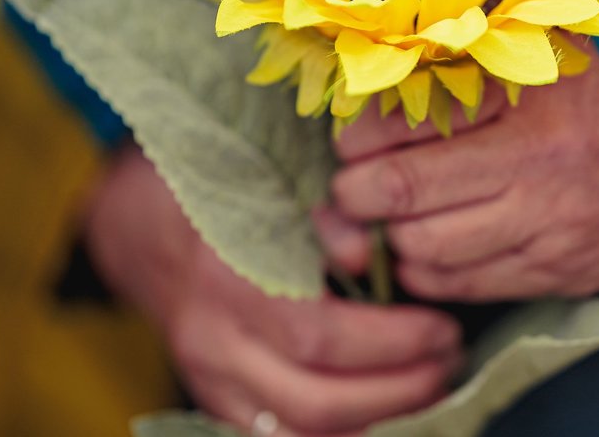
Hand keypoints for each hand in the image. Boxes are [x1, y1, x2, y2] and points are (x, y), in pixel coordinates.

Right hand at [85, 144, 462, 436]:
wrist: (150, 231)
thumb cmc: (233, 198)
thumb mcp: (278, 186)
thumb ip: (328, 218)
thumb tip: (368, 253)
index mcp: (230, 277)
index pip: (318, 336)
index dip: (392, 342)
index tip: (443, 327)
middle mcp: (213, 339)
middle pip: (315, 401)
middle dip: (399, 391)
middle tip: (448, 361)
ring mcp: (210, 379)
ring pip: (300, 433)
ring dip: (378, 417)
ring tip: (430, 384)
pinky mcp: (215, 402)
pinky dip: (341, 430)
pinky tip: (384, 405)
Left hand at [326, 40, 598, 301]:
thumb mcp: (556, 47)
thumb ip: (482, 39)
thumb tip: (394, 43)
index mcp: (532, 95)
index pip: (406, 122)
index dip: (360, 137)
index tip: (356, 139)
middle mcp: (537, 166)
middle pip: (400, 194)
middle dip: (357, 193)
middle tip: (356, 182)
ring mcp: (546, 228)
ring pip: (423, 248)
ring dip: (393, 235)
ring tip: (396, 214)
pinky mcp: (553, 273)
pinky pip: (460, 285)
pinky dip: (428, 270)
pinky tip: (433, 243)